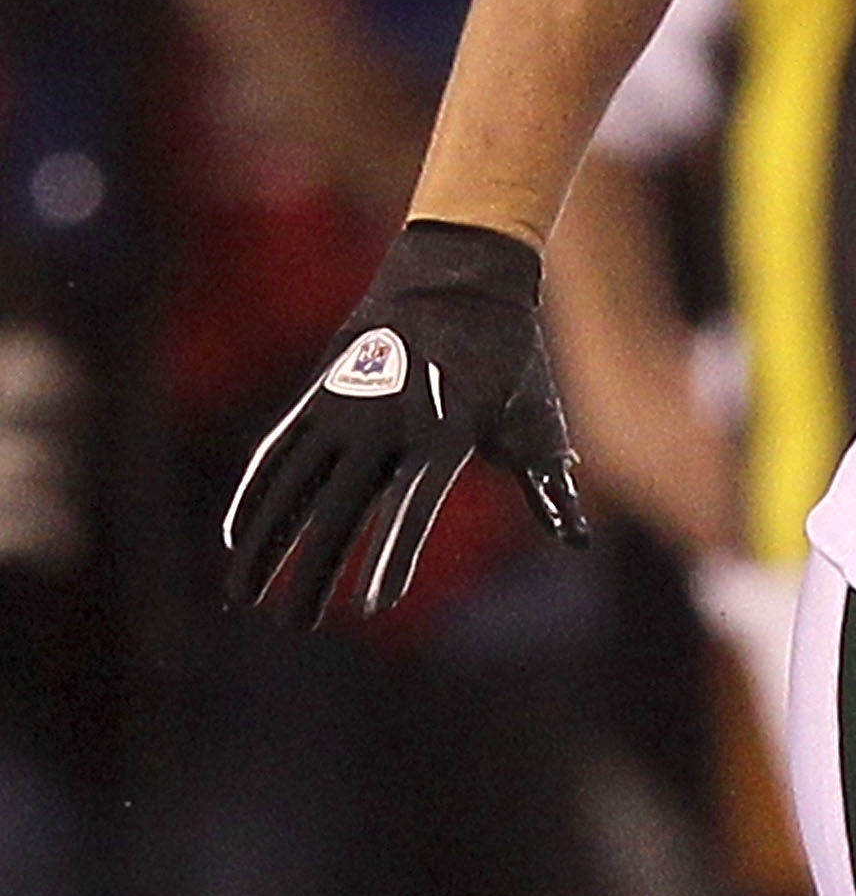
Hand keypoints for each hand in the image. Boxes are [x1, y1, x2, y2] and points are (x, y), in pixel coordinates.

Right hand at [222, 217, 587, 625]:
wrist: (460, 269)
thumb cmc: (509, 354)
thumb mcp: (534, 415)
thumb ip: (545, 483)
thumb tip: (577, 538)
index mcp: (445, 429)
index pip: (414, 505)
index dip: (394, 555)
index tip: (373, 606)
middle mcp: (386, 418)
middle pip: (340, 507)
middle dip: (313, 570)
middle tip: (296, 626)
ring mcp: (346, 403)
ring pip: (293, 484)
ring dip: (265, 542)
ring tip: (242, 596)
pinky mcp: (320, 391)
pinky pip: (278, 450)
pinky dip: (255, 493)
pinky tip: (237, 538)